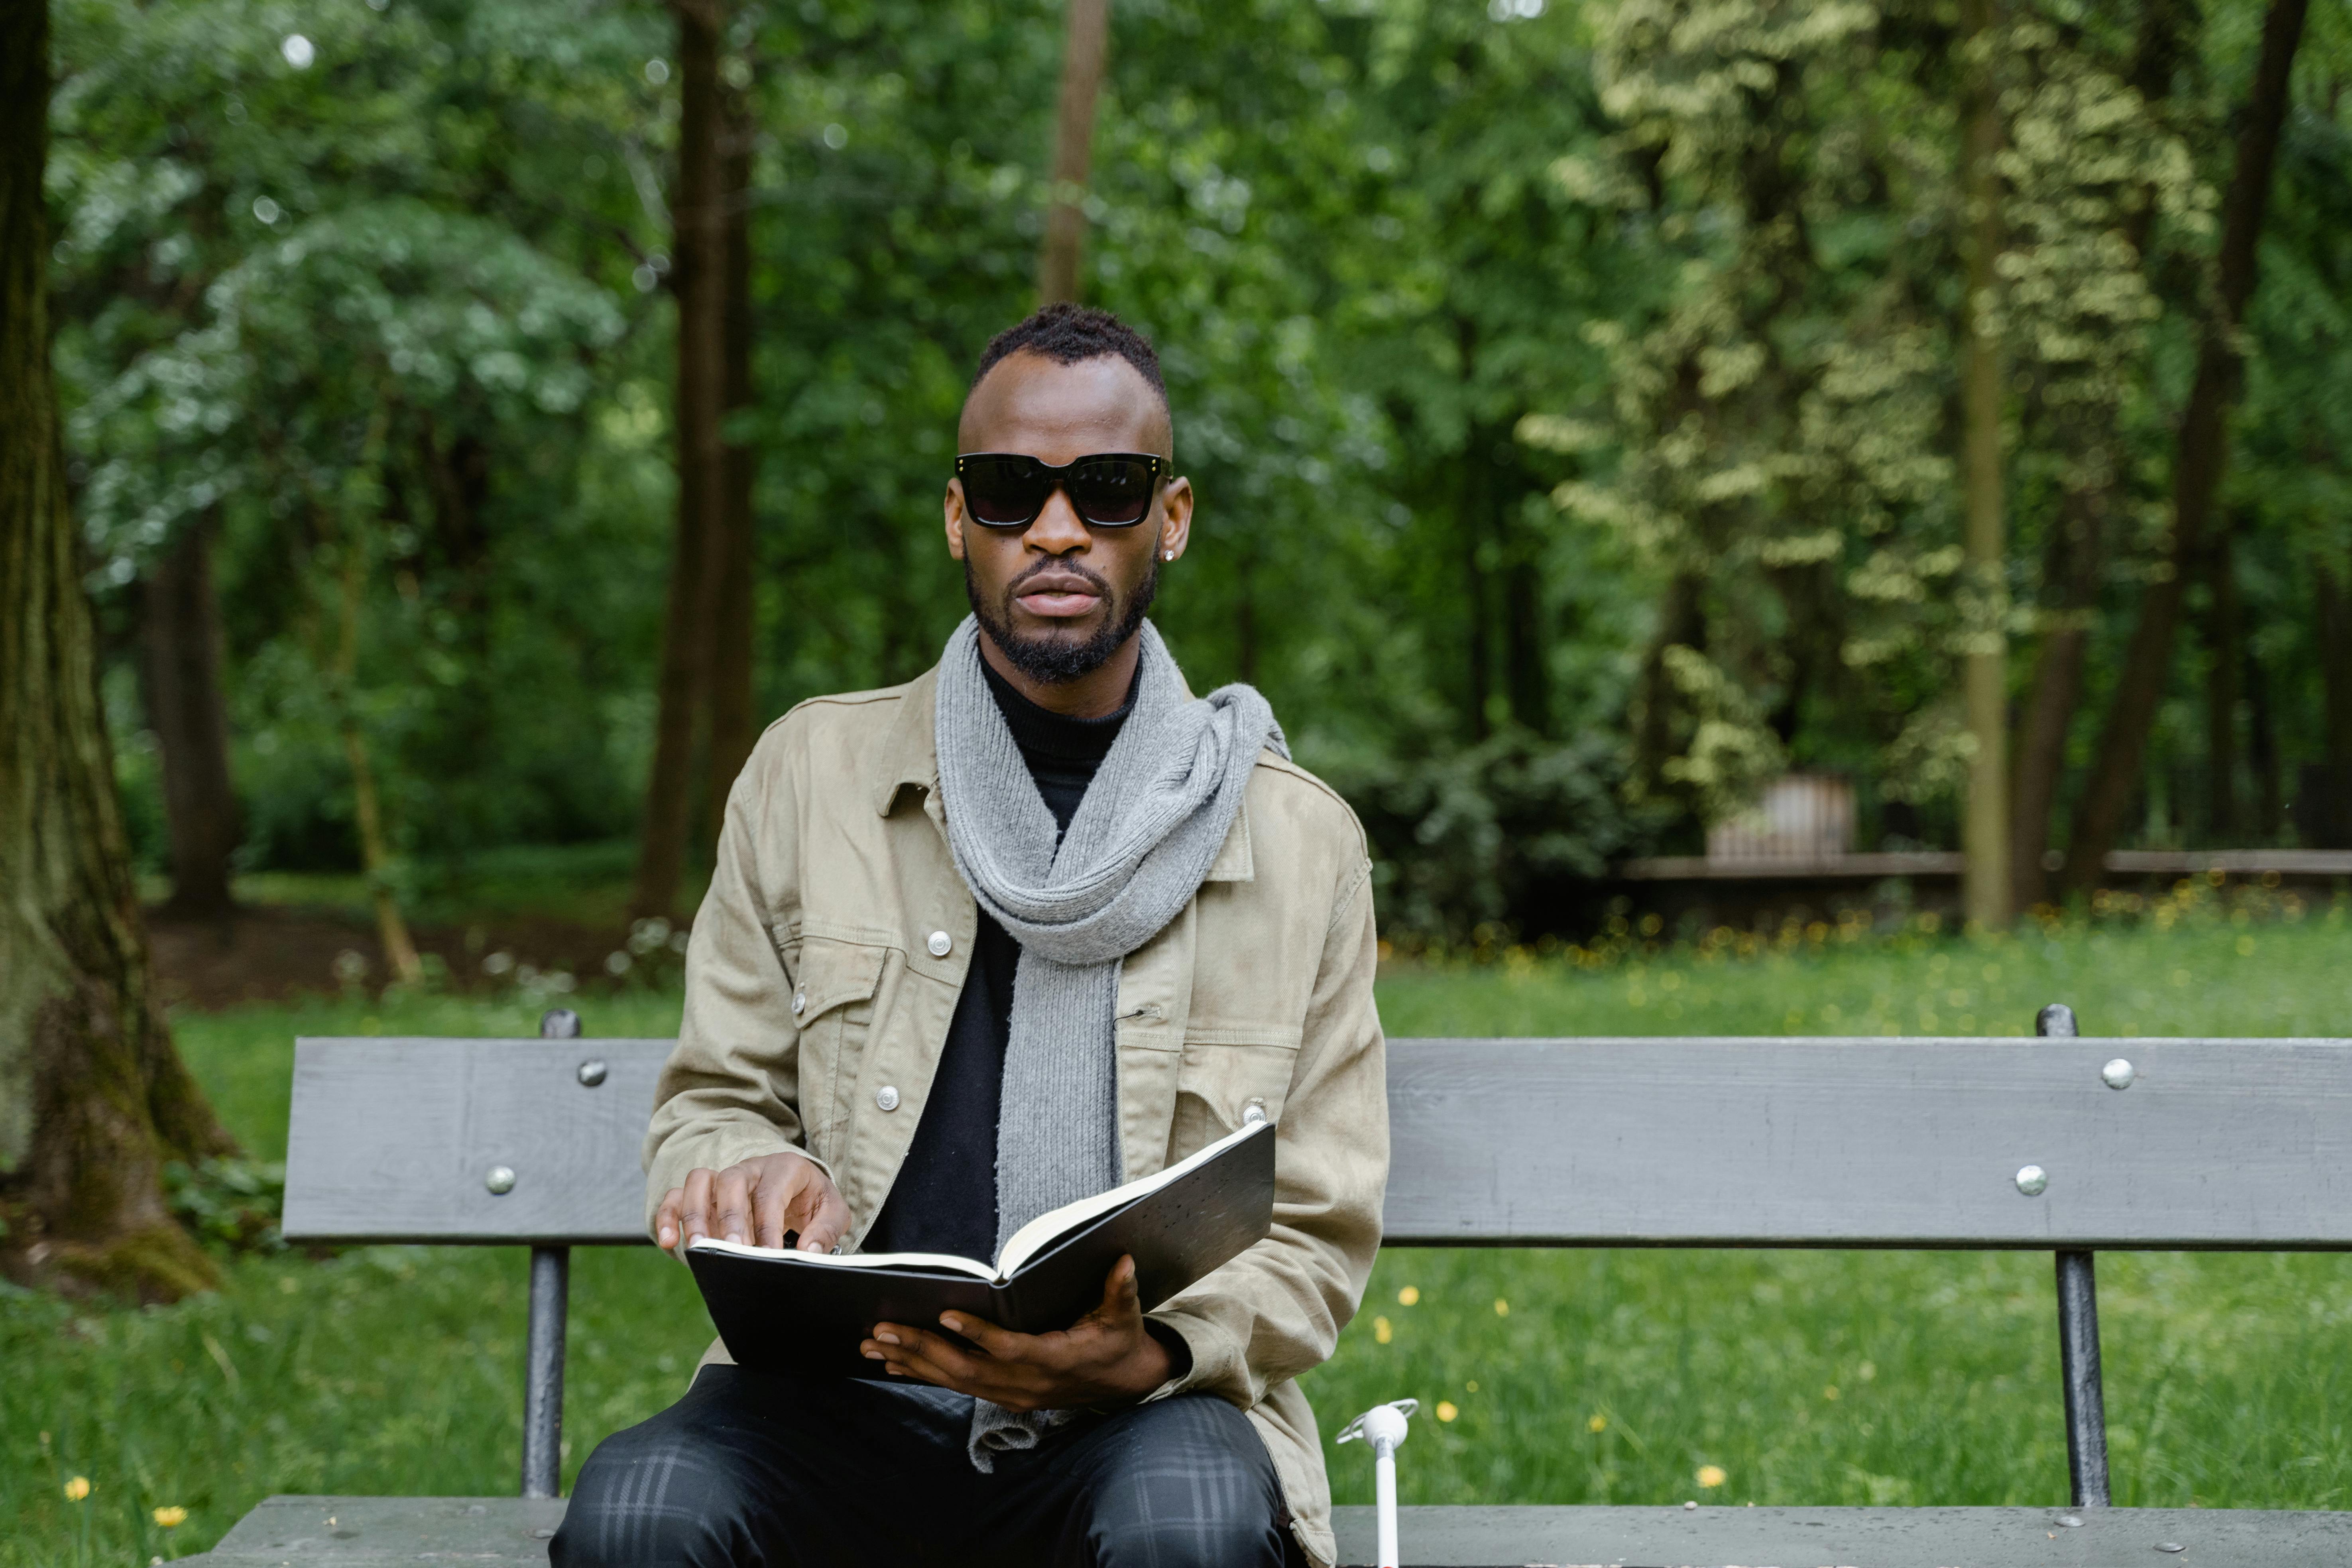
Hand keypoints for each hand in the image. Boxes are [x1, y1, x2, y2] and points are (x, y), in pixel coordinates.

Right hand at [655, 1152, 849, 1256]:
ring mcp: (723, 1179)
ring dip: (695, 1215)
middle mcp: (751, 1169)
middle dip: (730, 1218)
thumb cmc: (813, 1201)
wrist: (799, 1190)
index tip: (767, 1255)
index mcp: (785, 1168)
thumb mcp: (834, 1211)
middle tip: (732, 1251)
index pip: (771, 1194)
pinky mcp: (703, 1194)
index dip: (767, 1225)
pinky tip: (669, 1241)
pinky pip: (677, 1196)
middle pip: (731, 1181)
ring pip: (699, 1182)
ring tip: (699, 1249)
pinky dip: (668, 1215)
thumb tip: (808, 1252)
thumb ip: (827, 1229)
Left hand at [863, 1256, 1173, 1410]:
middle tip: (883, 1330)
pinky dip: (925, 1373)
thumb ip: (1121, 1290)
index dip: (978, 1334)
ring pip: (956, 1382)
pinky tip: (894, 1362)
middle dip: (923, 1349)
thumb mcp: (1125, 1316)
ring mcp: (1013, 1395)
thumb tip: (1124, 1260)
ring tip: (874, 1344)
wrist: (1125, 1384)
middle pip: (968, 1370)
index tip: (945, 1314)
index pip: (1010, 1349)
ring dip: (913, 1362)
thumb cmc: (1120, 1341)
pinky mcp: (1004, 1397)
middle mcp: (1028, 1385)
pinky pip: (958, 1386)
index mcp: (1055, 1361)